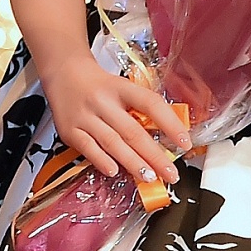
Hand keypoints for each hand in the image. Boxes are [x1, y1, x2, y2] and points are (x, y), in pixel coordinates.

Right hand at [42, 51, 191, 183]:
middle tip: (170, 173)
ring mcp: (85, 117)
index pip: (150, 103)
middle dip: (154, 155)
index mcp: (122, 88)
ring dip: (133, 163)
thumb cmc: (100, 86)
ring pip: (112, 143)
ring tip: (149, 177)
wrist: (65, 73)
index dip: (170, 123)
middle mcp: (104, 101)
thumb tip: (166, 137)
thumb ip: (141, 109)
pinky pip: (88, 149)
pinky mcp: (70, 131)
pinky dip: (102, 161)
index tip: (185, 142)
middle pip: (132, 131)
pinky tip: (115, 171)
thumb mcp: (123, 88)